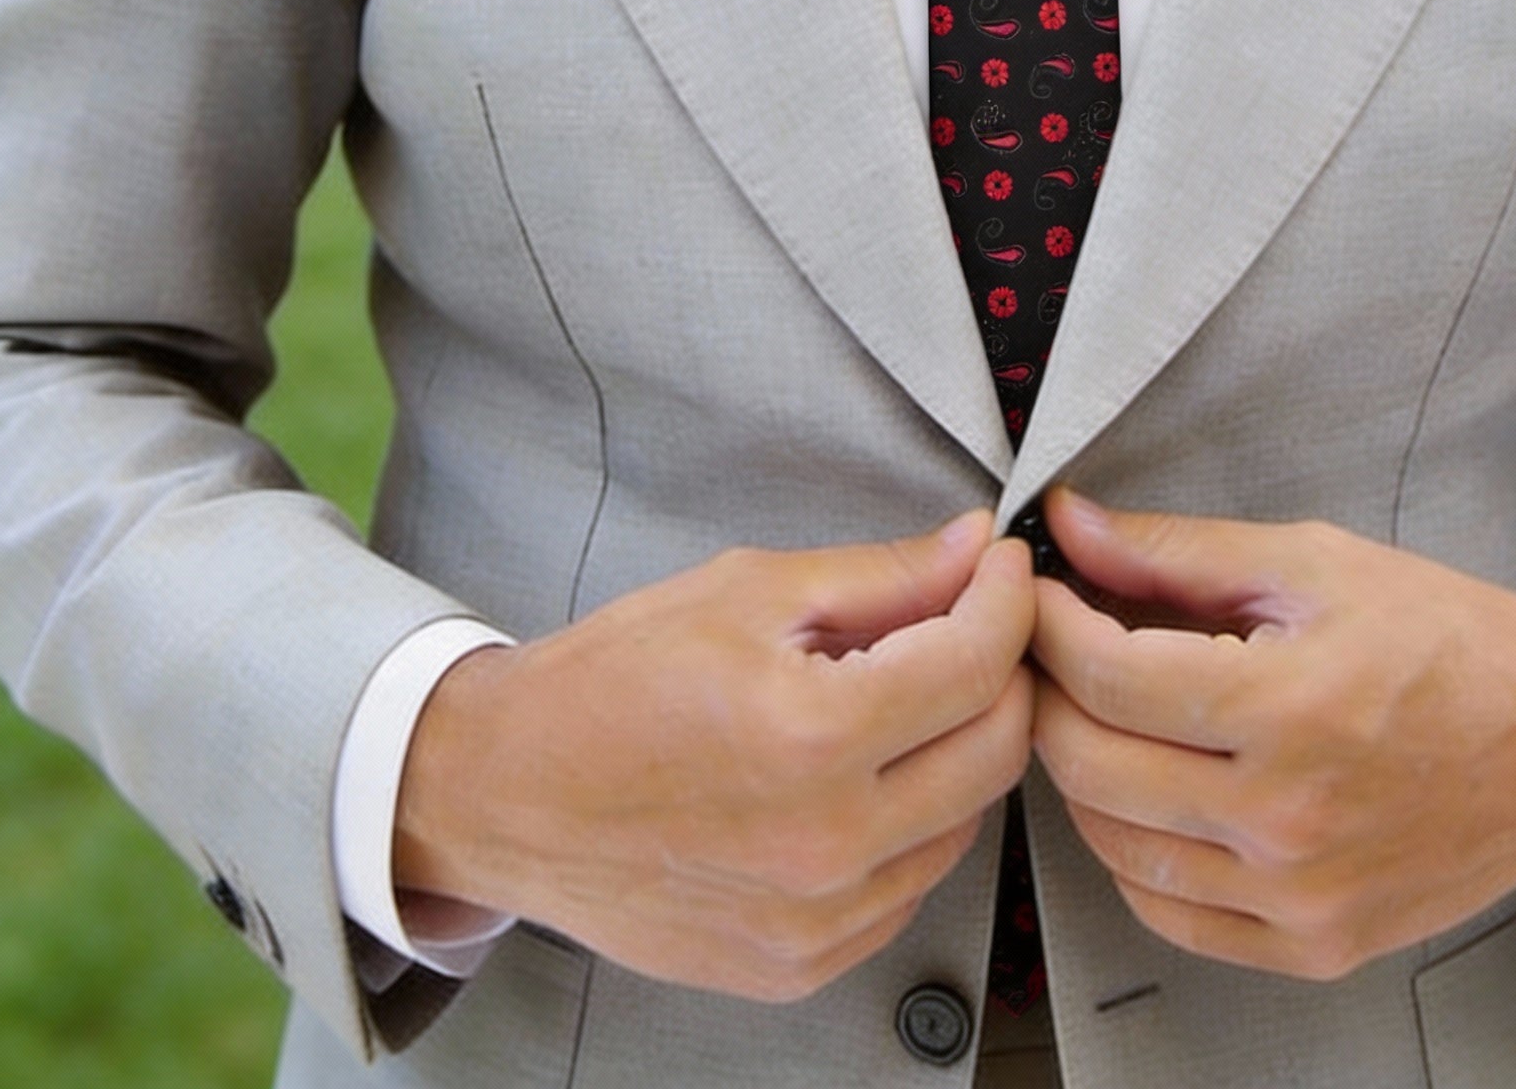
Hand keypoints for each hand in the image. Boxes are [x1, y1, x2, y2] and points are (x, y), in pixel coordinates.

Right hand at [395, 512, 1035, 1000]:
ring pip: (967, 821)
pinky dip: (913, 822)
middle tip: (971, 623)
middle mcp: (824, 843)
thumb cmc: (611, 683)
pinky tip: (863, 775)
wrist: (507, 795)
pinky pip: (911, 884)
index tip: (1002, 569)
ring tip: (902, 698)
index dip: (1008, 598)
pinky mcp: (800, 964)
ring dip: (959, 748)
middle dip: (1003, 670)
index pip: (977, 663)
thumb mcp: (747, 590)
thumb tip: (974, 550)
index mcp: (809, 735)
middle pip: (997, 749)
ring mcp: (816, 919)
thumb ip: (882, 575)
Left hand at [1030, 490, 1515, 981]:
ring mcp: (1299, 895)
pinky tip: (1147, 797)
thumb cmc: (1446, 640)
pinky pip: (1171, 916)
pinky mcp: (1314, 944)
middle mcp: (1288, 818)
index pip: (1105, 675)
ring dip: (1081, 774)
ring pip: (1115, 847)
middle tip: (1052, 648)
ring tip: (1099, 714)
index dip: (1048, 624)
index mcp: (1288, 709)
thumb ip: (1177, 551)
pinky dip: (1133, 856)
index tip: (1038, 593)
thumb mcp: (1313, 563)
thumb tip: (1071, 526)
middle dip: (1049, 693)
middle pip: (1090, 765)